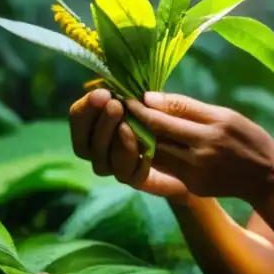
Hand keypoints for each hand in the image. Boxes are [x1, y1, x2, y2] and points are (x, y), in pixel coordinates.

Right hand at [68, 89, 191, 200]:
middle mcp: (102, 148)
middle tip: (116, 105)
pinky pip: (126, 174)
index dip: (86, 108)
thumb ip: (148, 98)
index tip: (102, 93)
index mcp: (99, 122)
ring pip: (101, 162)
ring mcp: (116, 166)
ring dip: (112, 141)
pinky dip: (131, 158)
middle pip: (84, 144)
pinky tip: (144, 146)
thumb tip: (137, 95)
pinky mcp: (135, 179)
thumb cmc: (175, 120)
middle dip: (99, 123)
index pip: (78, 117)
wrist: (195, 152)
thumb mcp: (165, 103)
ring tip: (127, 124)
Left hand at [125, 92, 273, 203]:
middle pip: (156, 134)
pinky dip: (151, 154)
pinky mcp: (191, 186)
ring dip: (137, 138)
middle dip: (134, 120)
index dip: (142, 106)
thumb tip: (150, 97)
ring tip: (124, 124)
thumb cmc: (247, 138)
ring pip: (154, 153)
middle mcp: (203, 151)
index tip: (127, 96)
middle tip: (117, 108)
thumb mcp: (225, 115)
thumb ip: (188, 107)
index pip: (167, 114)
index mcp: (213, 128)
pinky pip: (164, 167)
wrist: (266, 178)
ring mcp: (195, 172)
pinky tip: (142, 143)